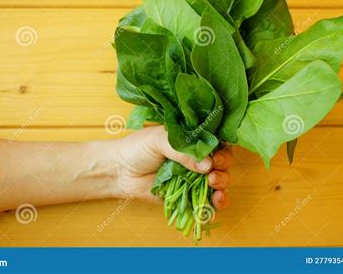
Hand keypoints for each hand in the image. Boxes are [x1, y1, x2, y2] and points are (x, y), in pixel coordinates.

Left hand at [115, 126, 231, 209]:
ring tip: (213, 184)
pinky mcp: (187, 196)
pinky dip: (215, 204)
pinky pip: (206, 202)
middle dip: (223, 168)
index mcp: (192, 140)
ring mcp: (192, 178)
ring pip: (219, 183)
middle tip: (212, 172)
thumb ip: (183, 150)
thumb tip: (207, 165)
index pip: (216, 143)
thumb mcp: (159, 140)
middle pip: (222, 164)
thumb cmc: (137, 148)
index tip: (217, 156)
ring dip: (222, 185)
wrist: (119, 171)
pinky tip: (216, 201)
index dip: (222, 150)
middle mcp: (195, 159)